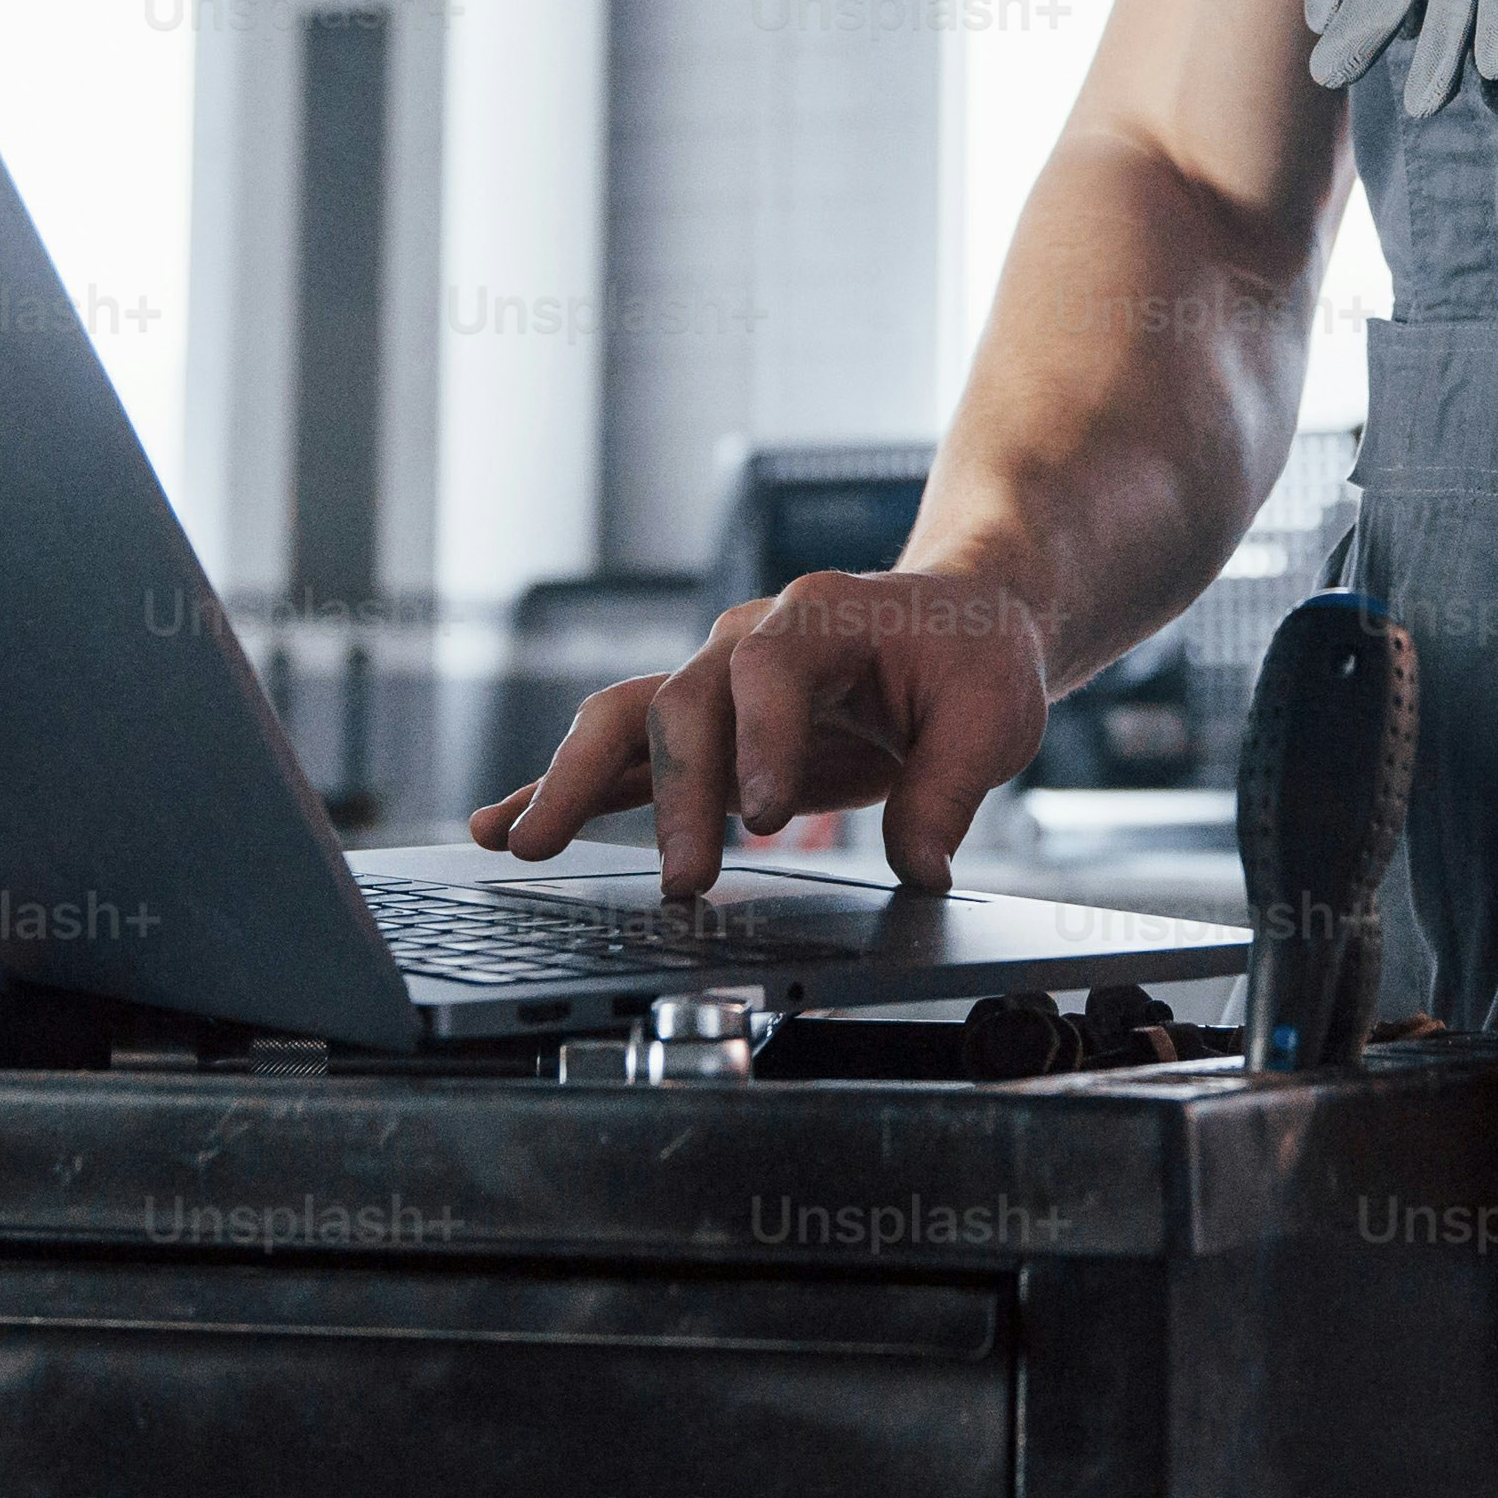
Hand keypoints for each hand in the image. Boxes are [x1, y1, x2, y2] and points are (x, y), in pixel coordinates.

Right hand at [470, 565, 1056, 892]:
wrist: (957, 623)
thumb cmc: (972, 657)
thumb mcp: (992, 715)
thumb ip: (950, 790)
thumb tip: (917, 870)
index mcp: (822, 616)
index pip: (770, 666)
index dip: (761, 737)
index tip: (767, 814)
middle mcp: (749, 639)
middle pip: (682, 700)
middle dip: (674, 794)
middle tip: (682, 881)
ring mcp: (715, 683)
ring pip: (628, 722)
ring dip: (575, 783)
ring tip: (525, 844)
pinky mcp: (704, 733)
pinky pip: (623, 757)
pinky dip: (564, 792)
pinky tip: (505, 828)